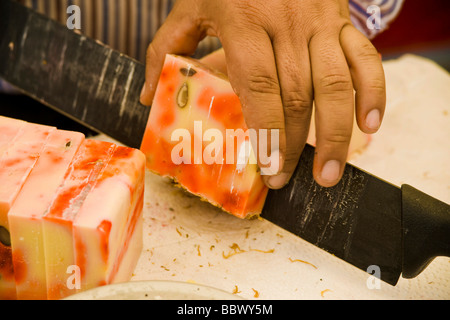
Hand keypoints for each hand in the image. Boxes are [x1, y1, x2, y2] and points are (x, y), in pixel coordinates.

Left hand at [140, 0, 385, 188]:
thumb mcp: (190, 7)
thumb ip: (166, 48)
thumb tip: (149, 96)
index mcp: (245, 21)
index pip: (260, 87)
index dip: (267, 133)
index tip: (266, 169)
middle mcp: (287, 23)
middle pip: (297, 96)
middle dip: (293, 146)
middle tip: (285, 179)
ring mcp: (320, 22)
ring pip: (336, 85)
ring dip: (335, 136)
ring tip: (328, 174)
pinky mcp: (342, 20)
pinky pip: (366, 59)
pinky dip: (373, 94)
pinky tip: (369, 126)